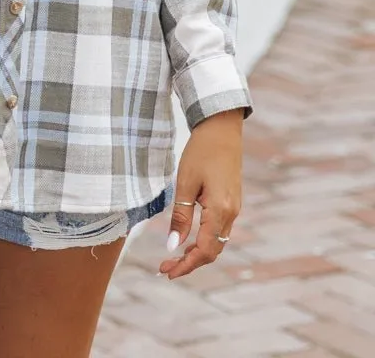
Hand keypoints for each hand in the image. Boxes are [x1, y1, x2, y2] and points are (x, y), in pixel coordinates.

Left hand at [158, 108, 243, 279]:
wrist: (221, 128)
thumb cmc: (201, 151)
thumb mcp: (185, 183)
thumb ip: (181, 216)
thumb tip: (172, 246)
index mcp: (220, 210)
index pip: (204, 250)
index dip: (186, 265)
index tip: (166, 271)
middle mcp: (231, 213)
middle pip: (212, 251)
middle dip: (189, 263)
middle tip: (165, 268)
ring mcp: (234, 208)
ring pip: (217, 242)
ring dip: (197, 253)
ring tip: (173, 256)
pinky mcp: (232, 201)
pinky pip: (219, 230)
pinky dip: (204, 239)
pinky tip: (189, 238)